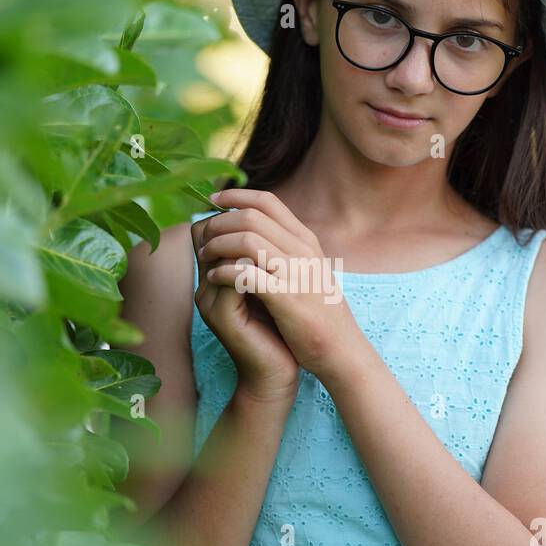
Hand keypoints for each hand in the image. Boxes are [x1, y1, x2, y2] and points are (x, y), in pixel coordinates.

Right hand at [191, 216, 299, 404]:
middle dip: (238, 221)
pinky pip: (232, 278)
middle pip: (207, 233)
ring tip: (275, 242)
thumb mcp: (268, 288)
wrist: (276, 374)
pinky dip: (254, 265)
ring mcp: (208, 301)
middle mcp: (204, 285)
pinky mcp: (221, 316)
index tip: (265, 215)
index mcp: (213, 276)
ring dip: (248, 241)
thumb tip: (269, 224)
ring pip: (221, 252)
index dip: (233, 214)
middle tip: (271, 222)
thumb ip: (260, 261)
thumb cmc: (277, 330)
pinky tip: (277, 266)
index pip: (207, 228)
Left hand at [197, 189, 361, 381]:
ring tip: (205, 257)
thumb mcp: (308, 270)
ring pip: (247, 240)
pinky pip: (246, 274)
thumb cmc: (318, 311)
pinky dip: (224, 272)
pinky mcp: (286, 298)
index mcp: (305, 240)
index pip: (267, 202)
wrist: (341, 349)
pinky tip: (213, 279)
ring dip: (219, 245)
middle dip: (220, 222)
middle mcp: (302, 250)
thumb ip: (286, 249)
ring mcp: (296, 273)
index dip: (236, 196)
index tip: (213, 199)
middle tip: (204, 236)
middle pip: (252, 217)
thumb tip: (254, 229)